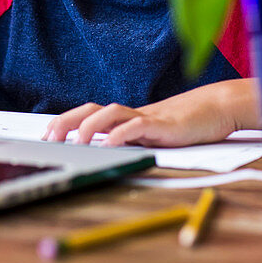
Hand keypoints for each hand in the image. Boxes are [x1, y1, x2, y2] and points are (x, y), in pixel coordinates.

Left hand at [43, 79, 261, 147]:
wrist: (215, 109)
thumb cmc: (183, 126)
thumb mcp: (151, 136)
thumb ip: (130, 142)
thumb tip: (104, 154)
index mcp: (125, 118)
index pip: (88, 113)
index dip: (66, 121)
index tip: (46, 134)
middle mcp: (131, 114)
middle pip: (92, 110)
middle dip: (67, 121)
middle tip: (49, 137)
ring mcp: (147, 117)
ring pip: (112, 113)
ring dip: (90, 125)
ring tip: (76, 140)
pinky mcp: (163, 124)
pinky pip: (139, 126)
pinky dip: (123, 134)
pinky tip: (112, 144)